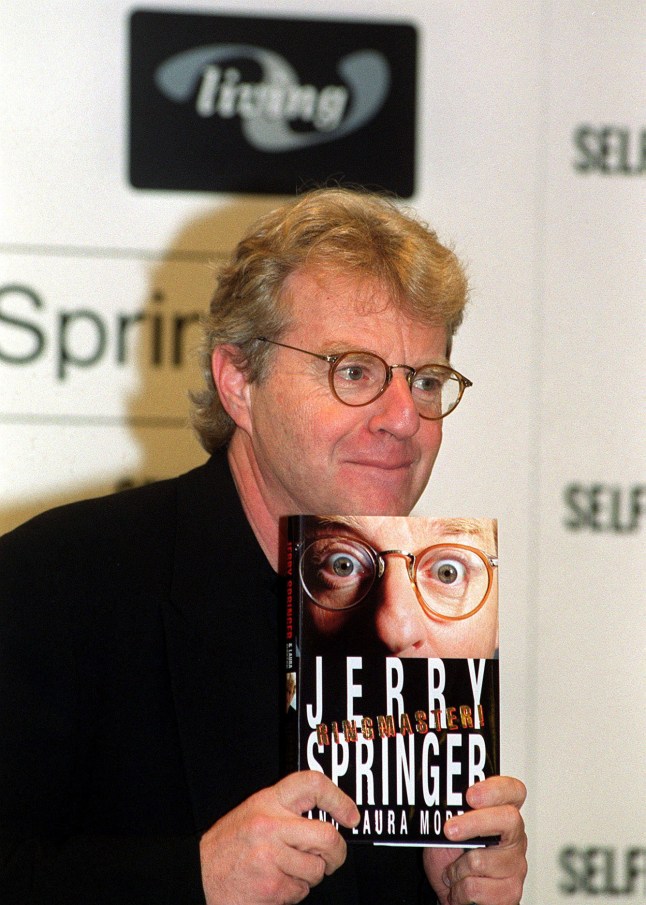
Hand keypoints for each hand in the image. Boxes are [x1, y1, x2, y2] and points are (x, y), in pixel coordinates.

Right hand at [200, 771, 359, 903]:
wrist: (198, 875)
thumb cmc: (229, 845)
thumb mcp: (255, 812)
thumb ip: (286, 810)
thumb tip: (327, 816)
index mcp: (268, 801)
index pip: (312, 785)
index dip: (339, 799)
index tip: (351, 815)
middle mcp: (271, 825)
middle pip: (327, 836)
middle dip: (336, 852)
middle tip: (332, 857)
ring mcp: (272, 857)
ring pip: (317, 869)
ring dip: (309, 875)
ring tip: (288, 870)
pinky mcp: (271, 886)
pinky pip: (301, 891)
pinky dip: (294, 892)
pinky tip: (276, 883)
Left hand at [423, 775, 526, 904]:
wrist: (451, 895)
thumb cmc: (450, 859)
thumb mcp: (444, 831)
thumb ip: (450, 814)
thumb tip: (444, 804)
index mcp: (502, 815)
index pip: (513, 791)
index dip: (495, 789)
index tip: (470, 795)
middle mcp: (514, 838)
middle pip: (507, 819)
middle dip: (473, 823)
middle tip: (449, 830)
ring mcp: (516, 866)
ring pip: (481, 860)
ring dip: (456, 869)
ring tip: (455, 871)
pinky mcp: (511, 892)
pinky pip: (476, 888)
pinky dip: (459, 890)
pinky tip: (461, 888)